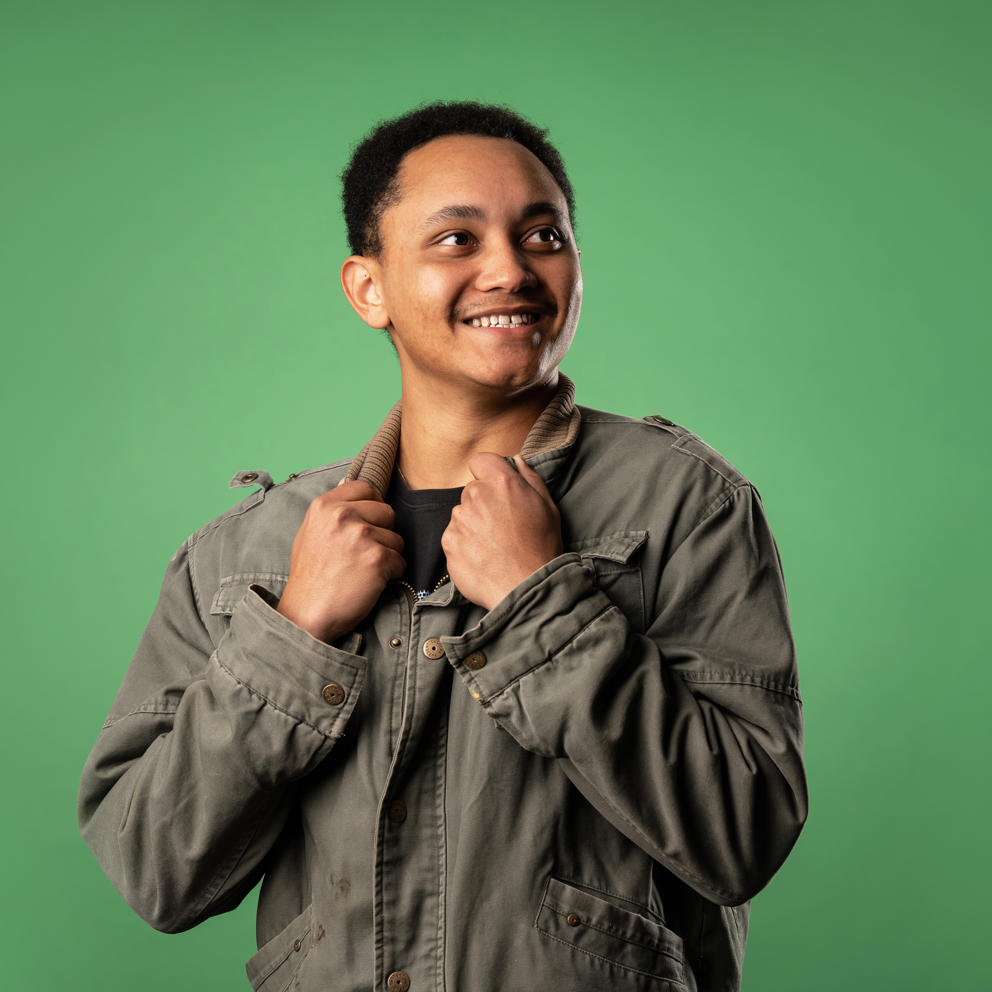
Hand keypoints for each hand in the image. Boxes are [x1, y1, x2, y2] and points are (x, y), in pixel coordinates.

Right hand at [277, 481, 404, 642]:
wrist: (306, 614)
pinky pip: (400, 560)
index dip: (373, 505)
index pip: (366, 488)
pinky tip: (371, 583)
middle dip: (384, 532)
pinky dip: (392, 574)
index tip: (369, 523)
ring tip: (365, 571)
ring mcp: (360, 535)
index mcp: (324, 505)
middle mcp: (341, 515)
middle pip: (387, 511)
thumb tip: (348, 485)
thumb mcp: (310, 533)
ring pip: (397, 538)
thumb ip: (331, 510)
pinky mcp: (376, 558)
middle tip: (366, 554)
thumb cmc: (309, 577)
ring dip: (388, 555)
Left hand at [441, 453, 562, 610]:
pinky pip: (454, 536)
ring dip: (473, 524)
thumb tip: (516, 460)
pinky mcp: (449, 542)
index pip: (481, 460)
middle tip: (502, 526)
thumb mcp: (548, 507)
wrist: (527, 588)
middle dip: (483, 503)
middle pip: (472, 490)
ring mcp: (460, 520)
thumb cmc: (542, 547)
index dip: (488, 473)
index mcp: (502, 482)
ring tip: (494, 545)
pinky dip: (464, 544)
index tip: (496, 489)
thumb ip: (530, 478)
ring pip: (462, 514)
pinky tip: (483, 557)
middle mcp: (476, 496)